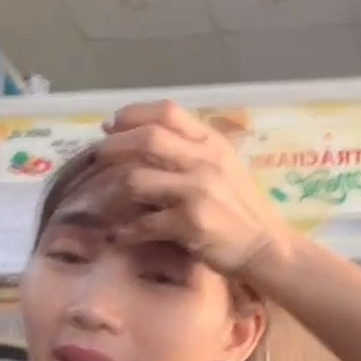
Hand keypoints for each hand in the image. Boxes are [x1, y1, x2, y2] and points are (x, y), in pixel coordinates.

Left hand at [84, 100, 290, 280]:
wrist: (267, 248)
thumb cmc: (241, 208)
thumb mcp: (223, 167)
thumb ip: (190, 150)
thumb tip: (141, 138)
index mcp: (211, 144)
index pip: (167, 112)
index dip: (132, 115)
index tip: (110, 126)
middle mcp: (204, 162)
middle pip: (147, 139)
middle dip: (112, 147)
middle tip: (94, 158)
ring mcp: (197, 193)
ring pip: (136, 180)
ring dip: (110, 192)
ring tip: (100, 201)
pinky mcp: (190, 225)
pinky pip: (143, 223)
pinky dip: (125, 231)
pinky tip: (117, 236)